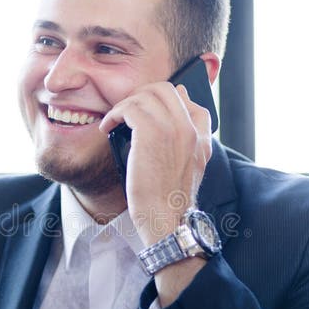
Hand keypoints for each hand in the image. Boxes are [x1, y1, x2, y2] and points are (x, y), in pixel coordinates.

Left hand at [100, 81, 212, 245]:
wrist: (167, 219)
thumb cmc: (169, 198)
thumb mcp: (189, 168)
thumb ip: (187, 139)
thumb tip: (174, 108)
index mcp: (201, 137)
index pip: (189, 101)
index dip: (164, 101)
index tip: (148, 110)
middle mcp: (190, 128)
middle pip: (165, 89)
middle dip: (141, 95)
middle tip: (127, 111)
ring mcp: (172, 128)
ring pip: (145, 95)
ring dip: (125, 105)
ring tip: (115, 120)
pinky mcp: (151, 133)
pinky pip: (129, 108)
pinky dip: (115, 114)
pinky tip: (108, 127)